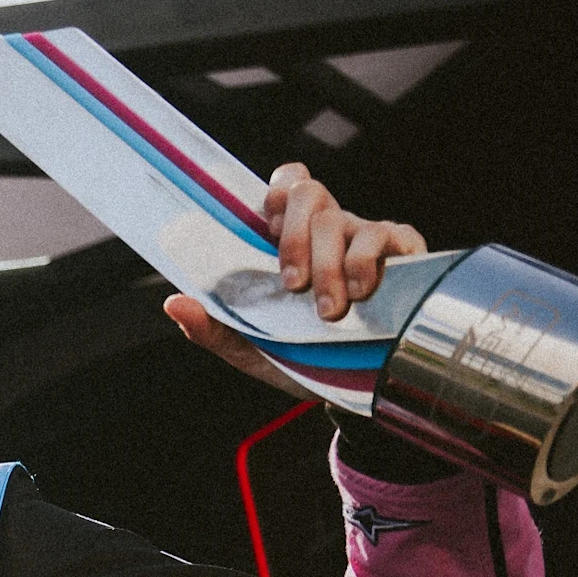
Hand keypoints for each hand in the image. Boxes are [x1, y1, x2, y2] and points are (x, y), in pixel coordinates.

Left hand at [167, 164, 429, 392]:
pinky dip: (370, 262)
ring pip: (343, 222)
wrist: (353, 391)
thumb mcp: (251, 348)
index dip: (277, 192)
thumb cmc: (300, 358)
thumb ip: (213, 327)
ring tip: (329, 310)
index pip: (286, 185)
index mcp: (291, 240)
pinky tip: (364, 293)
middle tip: (292, 286)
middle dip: (297, 238)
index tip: (268, 228)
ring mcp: (366, 236)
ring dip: (331, 266)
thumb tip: (174, 302)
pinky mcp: (403, 252)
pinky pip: (388, 236)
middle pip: (311, 193)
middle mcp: (329, 229)